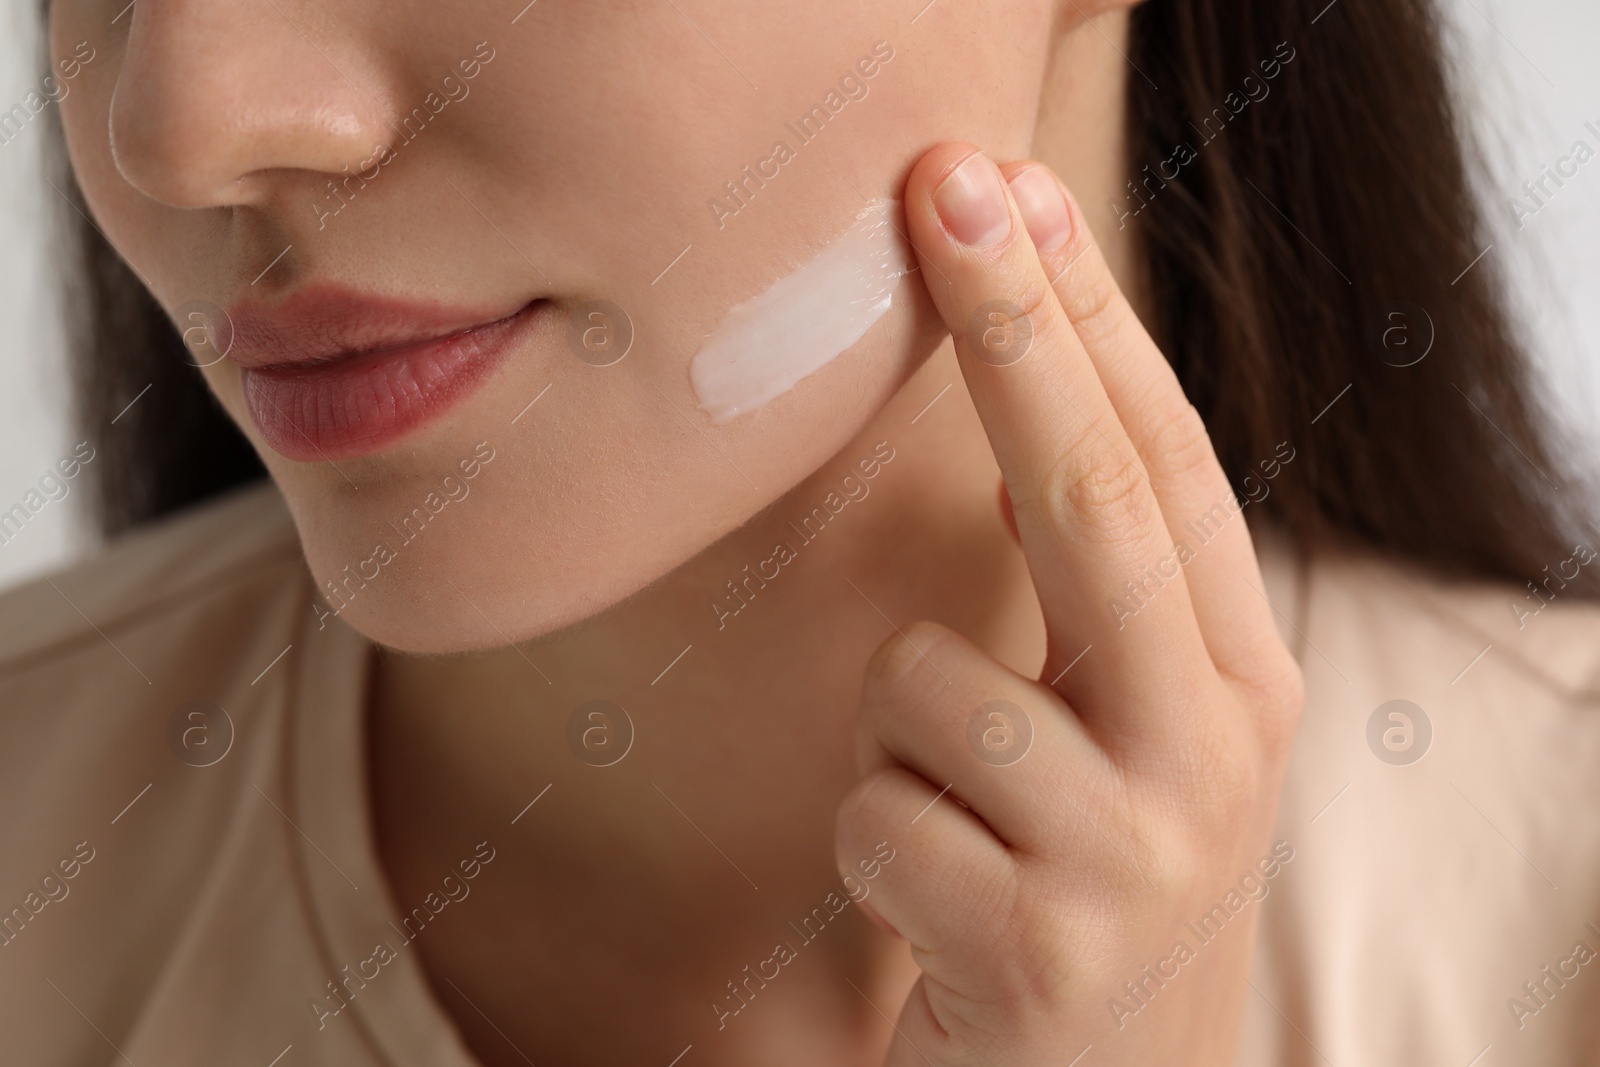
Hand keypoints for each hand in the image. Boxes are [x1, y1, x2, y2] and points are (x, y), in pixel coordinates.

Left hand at [834, 144, 1303, 1065]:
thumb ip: (1099, 595)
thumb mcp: (1127, 728)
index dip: (1078, 325)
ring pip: (927, 685)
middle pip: (1094, 501)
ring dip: (895, 742)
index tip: (1006, 195)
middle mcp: (1215, 752)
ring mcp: (1137, 854)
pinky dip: (872, 843)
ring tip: (954, 816)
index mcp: (1239, 680)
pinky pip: (874, 811)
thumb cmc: (1088, 871)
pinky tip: (937, 900)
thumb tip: (1027, 422)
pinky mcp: (1040, 945)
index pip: (1159, 465)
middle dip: (1012, 334)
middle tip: (947, 190)